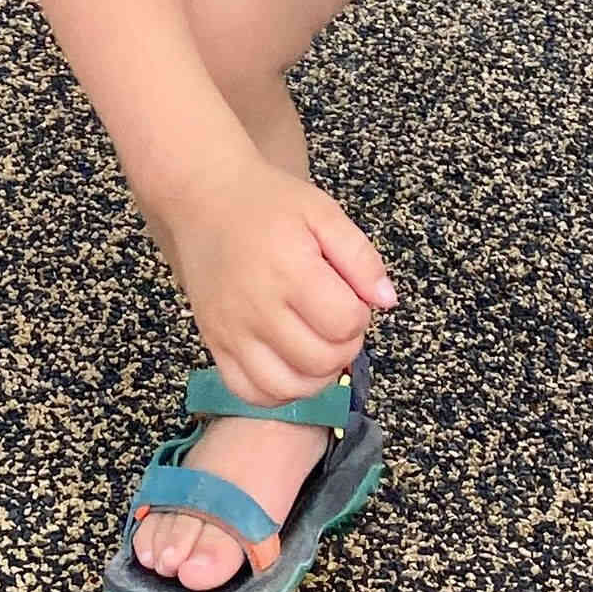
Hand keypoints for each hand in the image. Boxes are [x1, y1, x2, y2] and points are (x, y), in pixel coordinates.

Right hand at [160, 159, 396, 405]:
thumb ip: (360, 257)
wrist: (205, 200)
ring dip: (316, 376)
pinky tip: (290, 365)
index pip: (344, 323)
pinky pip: (249, 391)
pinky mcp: (213, 343)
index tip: (350, 296)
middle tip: (337, 319)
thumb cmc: (268, 204)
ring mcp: (231, 331)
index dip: (360, 315)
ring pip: (287, 387)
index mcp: (289, 269)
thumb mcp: (324, 213)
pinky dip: (278, 391)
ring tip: (318, 345)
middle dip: (344, 346)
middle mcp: (257, 307)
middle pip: (320, 360)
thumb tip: (387, 301)